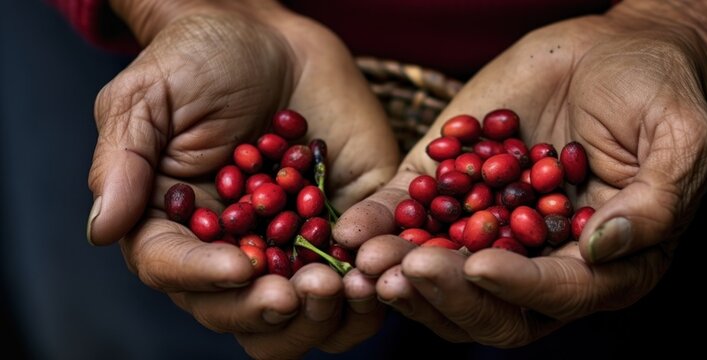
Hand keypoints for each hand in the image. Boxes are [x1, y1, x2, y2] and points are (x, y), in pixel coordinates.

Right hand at [86, 1, 396, 357]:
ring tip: (343, 286)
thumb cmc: (198, 61)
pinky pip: (356, 281)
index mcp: (176, 229)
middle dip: (269, 311)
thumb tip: (102, 230)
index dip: (206, 280)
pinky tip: (376, 271)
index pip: (178, 275)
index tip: (241, 269)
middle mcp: (231, 251)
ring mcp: (290, 248)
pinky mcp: (343, 232)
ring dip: (322, 317)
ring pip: (300, 320)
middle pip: (240, 314)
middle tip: (299, 290)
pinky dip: (369, 290)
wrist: (273, 40)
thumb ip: (122, 164)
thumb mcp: (146, 99)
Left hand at [335, 0, 706, 346]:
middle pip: (488, 304)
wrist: (615, 48)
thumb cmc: (657, 93)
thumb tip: (602, 246)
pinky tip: (352, 228)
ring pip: (440, 274)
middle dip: (445, 293)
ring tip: (366, 260)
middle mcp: (538, 257)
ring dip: (399, 274)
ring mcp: (489, 224)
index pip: (556, 295)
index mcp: (599, 262)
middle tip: (404, 272)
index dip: (519, 288)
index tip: (481, 266)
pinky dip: (380, 224)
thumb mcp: (679, 140)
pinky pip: (410, 214)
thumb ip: (655, 201)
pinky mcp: (451, 185)